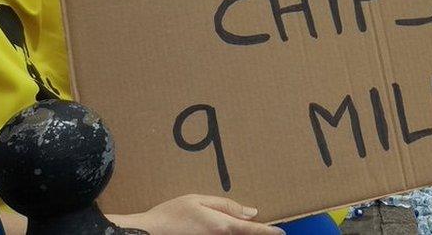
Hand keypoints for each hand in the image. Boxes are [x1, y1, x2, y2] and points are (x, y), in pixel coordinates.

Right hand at [124, 194, 284, 234]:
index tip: (281, 232)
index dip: (267, 231)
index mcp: (221, 225)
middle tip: (264, 225)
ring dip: (240, 230)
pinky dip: (227, 232)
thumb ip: (226, 206)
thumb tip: (250, 212)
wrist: (150, 232)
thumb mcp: (199, 200)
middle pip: (242, 234)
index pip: (251, 230)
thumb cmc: (172, 213)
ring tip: (245, 222)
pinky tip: (225, 226)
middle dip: (253, 230)